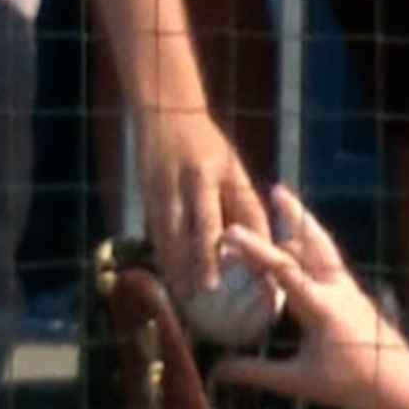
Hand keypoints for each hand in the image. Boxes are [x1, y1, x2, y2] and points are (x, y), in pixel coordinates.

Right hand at [136, 113, 272, 293]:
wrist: (164, 113)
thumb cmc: (208, 144)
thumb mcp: (233, 167)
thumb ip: (245, 204)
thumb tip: (263, 243)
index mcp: (211, 174)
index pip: (219, 218)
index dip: (228, 248)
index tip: (241, 275)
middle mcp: (185, 183)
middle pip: (190, 230)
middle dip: (197, 263)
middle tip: (204, 295)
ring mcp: (161, 189)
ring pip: (167, 235)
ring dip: (175, 265)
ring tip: (183, 294)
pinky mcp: (146, 195)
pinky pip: (154, 231)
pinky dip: (161, 254)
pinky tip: (167, 274)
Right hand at [207, 186, 408, 408]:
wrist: (399, 387)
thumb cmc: (349, 386)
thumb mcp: (298, 381)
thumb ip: (257, 372)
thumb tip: (218, 369)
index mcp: (320, 305)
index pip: (282, 268)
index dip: (254, 249)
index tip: (231, 232)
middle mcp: (337, 289)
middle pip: (313, 241)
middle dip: (294, 213)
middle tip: (276, 189)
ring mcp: (350, 290)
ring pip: (325, 249)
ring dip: (305, 228)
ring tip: (289, 211)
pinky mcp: (357, 296)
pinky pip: (331, 263)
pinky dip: (314, 248)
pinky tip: (305, 253)